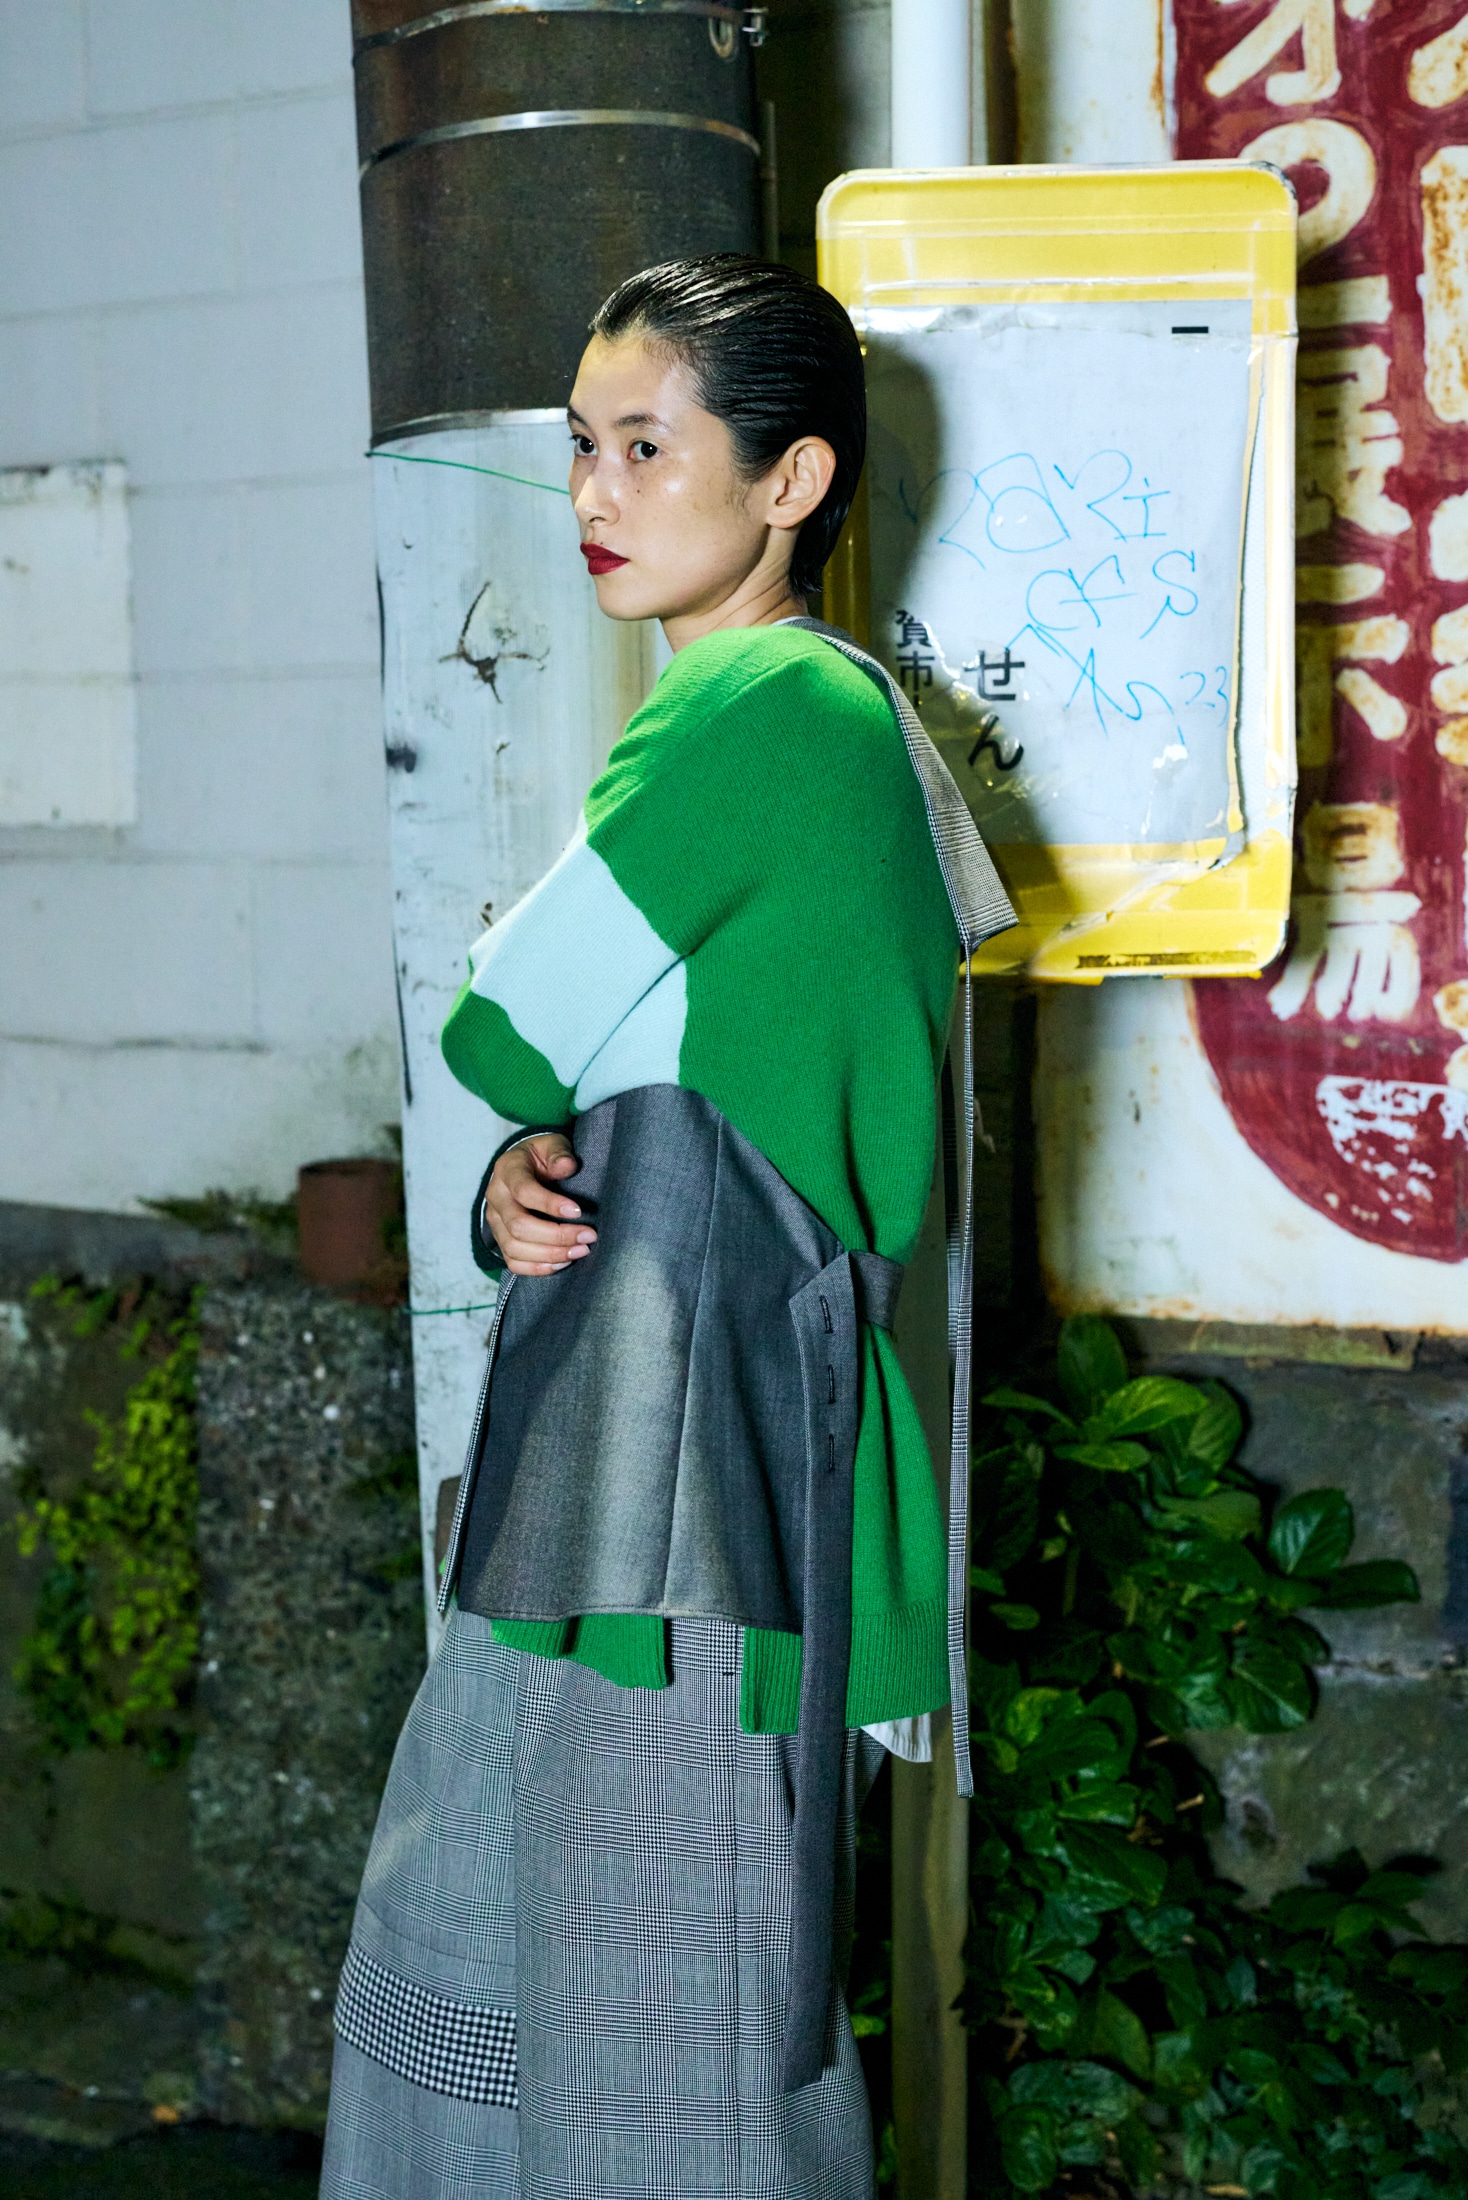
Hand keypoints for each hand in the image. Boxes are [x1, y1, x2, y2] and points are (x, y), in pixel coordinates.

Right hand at [484, 1132, 595, 1276]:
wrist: (525, 1167)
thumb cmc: (543, 1156)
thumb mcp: (553, 1144)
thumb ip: (559, 1153)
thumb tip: (567, 1166)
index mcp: (507, 1169)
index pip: (524, 1191)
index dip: (550, 1204)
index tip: (579, 1212)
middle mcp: (496, 1197)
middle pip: (518, 1226)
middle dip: (557, 1235)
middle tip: (588, 1236)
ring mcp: (495, 1221)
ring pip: (515, 1248)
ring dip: (551, 1254)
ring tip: (581, 1251)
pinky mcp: (500, 1239)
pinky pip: (513, 1263)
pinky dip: (539, 1267)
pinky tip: (563, 1262)